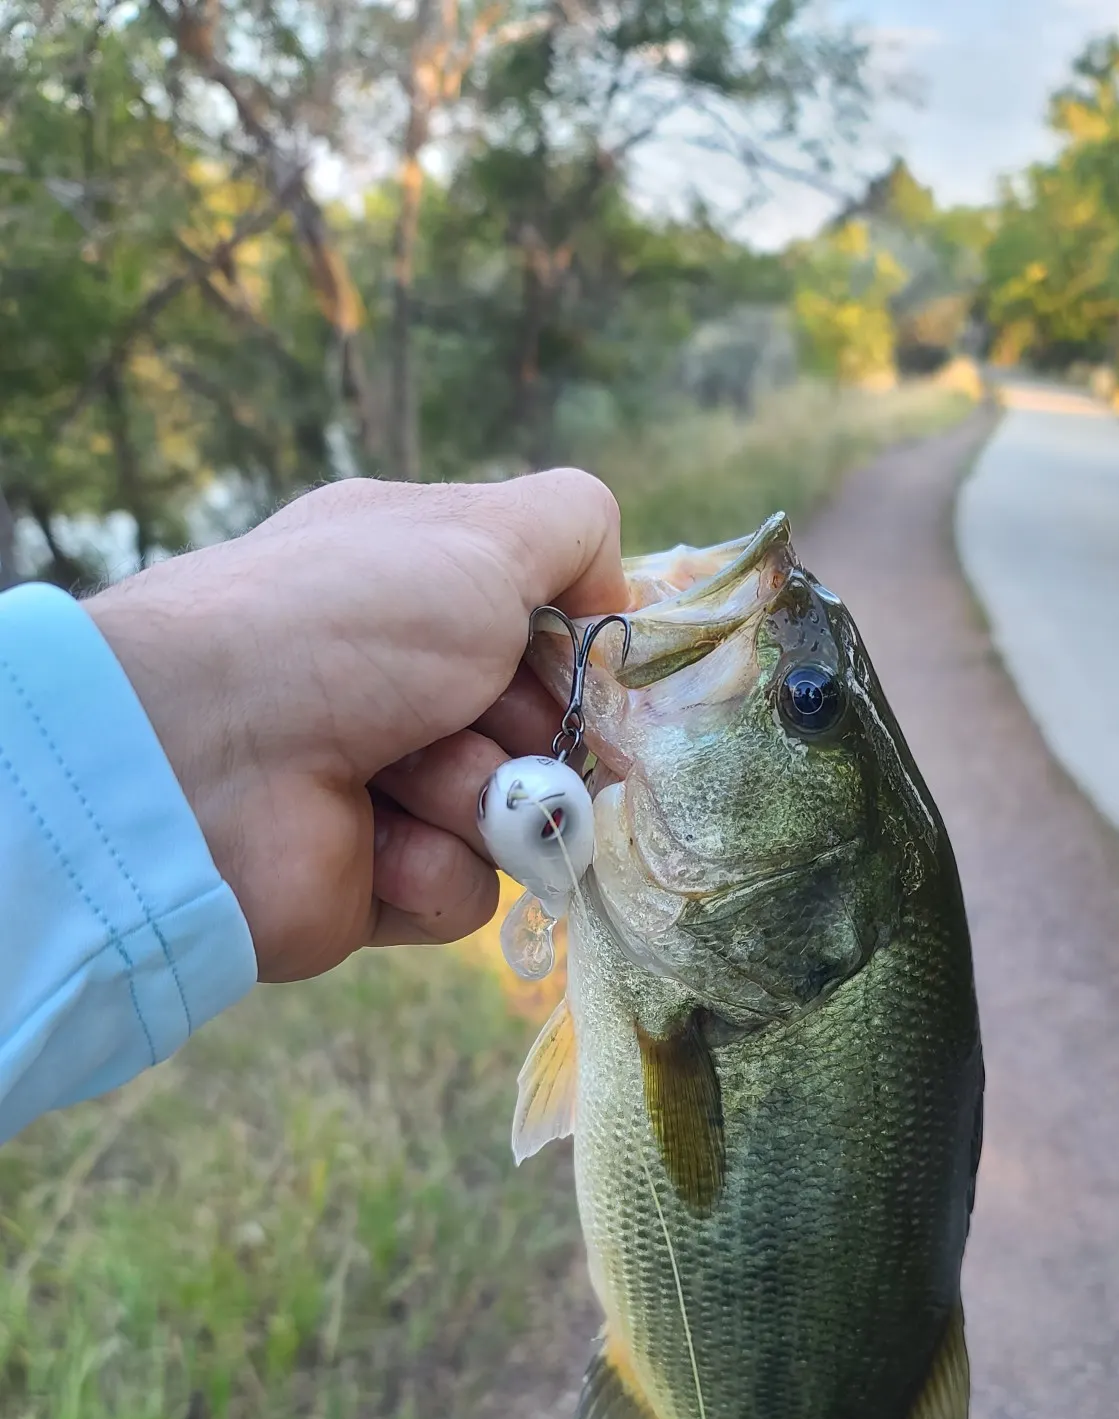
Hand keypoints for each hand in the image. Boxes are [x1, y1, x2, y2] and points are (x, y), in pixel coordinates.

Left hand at [85, 471, 626, 982]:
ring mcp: (392, 787)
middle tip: (475, 714)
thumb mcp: (480, 533)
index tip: (589, 662)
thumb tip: (611, 596)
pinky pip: (467, 889)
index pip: (546, 630)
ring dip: (476, 795)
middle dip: (529, 729)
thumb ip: (572, 528)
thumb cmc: (348, 622)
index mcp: (421, 589)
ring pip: (515, 813)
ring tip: (401, 776)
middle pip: (546, 728)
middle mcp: (406, 684)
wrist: (205, 752)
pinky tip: (373, 835)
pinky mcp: (377, 880)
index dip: (576, 653)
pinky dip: (432, 862)